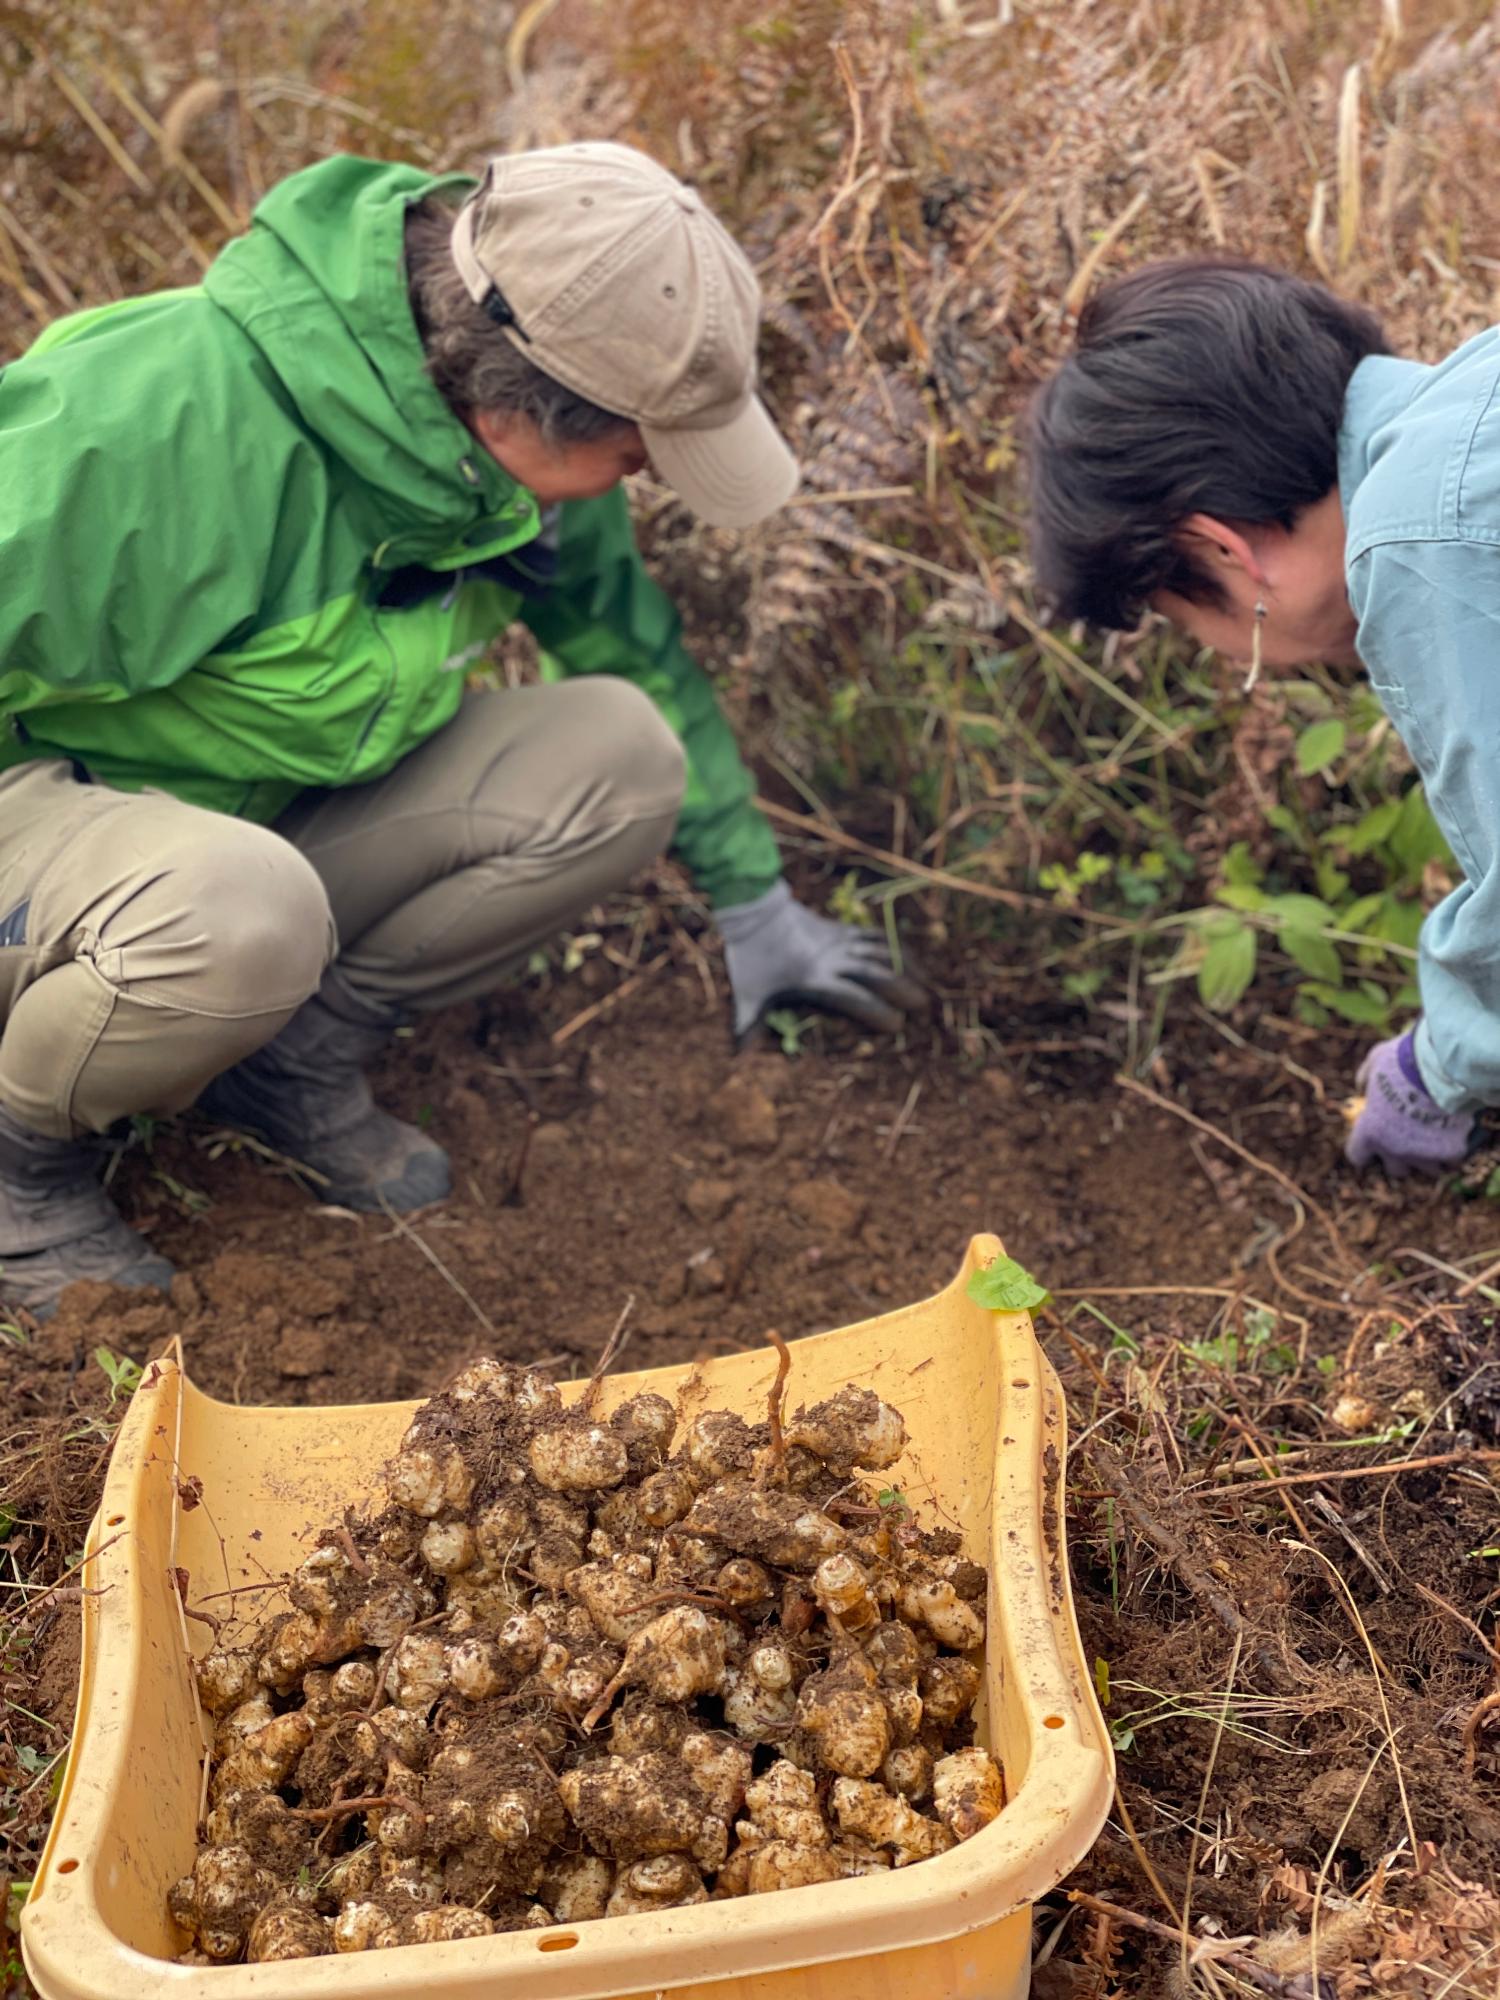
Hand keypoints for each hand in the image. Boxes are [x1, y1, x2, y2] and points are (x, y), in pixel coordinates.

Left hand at [716, 880, 925, 1039]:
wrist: (754, 912)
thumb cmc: (750, 958)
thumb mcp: (747, 994)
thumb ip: (748, 1025)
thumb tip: (739, 1056)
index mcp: (814, 978)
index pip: (853, 996)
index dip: (875, 1011)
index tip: (895, 1026)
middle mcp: (833, 959)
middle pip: (876, 972)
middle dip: (903, 988)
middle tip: (923, 1006)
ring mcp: (840, 941)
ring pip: (882, 952)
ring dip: (907, 967)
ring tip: (928, 984)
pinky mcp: (842, 929)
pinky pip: (876, 936)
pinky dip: (896, 948)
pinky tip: (911, 959)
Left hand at [1344, 1030, 1474, 1177]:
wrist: (1444, 1065)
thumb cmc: (1404, 1060)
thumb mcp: (1376, 1060)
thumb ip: (1366, 1076)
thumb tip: (1362, 1086)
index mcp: (1370, 1131)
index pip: (1357, 1155)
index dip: (1365, 1147)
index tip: (1374, 1138)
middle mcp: (1394, 1149)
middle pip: (1396, 1169)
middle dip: (1401, 1156)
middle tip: (1410, 1139)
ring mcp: (1424, 1153)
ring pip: (1427, 1170)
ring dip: (1430, 1157)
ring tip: (1436, 1138)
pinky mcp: (1450, 1151)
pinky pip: (1452, 1159)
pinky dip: (1453, 1149)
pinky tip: (1455, 1134)